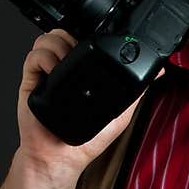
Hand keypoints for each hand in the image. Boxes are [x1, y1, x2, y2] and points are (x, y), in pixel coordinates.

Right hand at [17, 28, 162, 186]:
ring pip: (48, 39)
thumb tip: (157, 73)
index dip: (89, 34)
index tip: (97, 42)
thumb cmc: (88, 140)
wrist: (60, 156)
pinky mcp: (32, 80)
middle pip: (65, 32)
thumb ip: (136, 91)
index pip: (84, 38)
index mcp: (84, 74)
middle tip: (81, 58)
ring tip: (67, 67)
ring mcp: (47, 73)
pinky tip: (54, 74)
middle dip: (74, 37)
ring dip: (60, 46)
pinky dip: (45, 58)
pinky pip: (34, 56)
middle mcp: (65, 69)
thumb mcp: (120, 113)